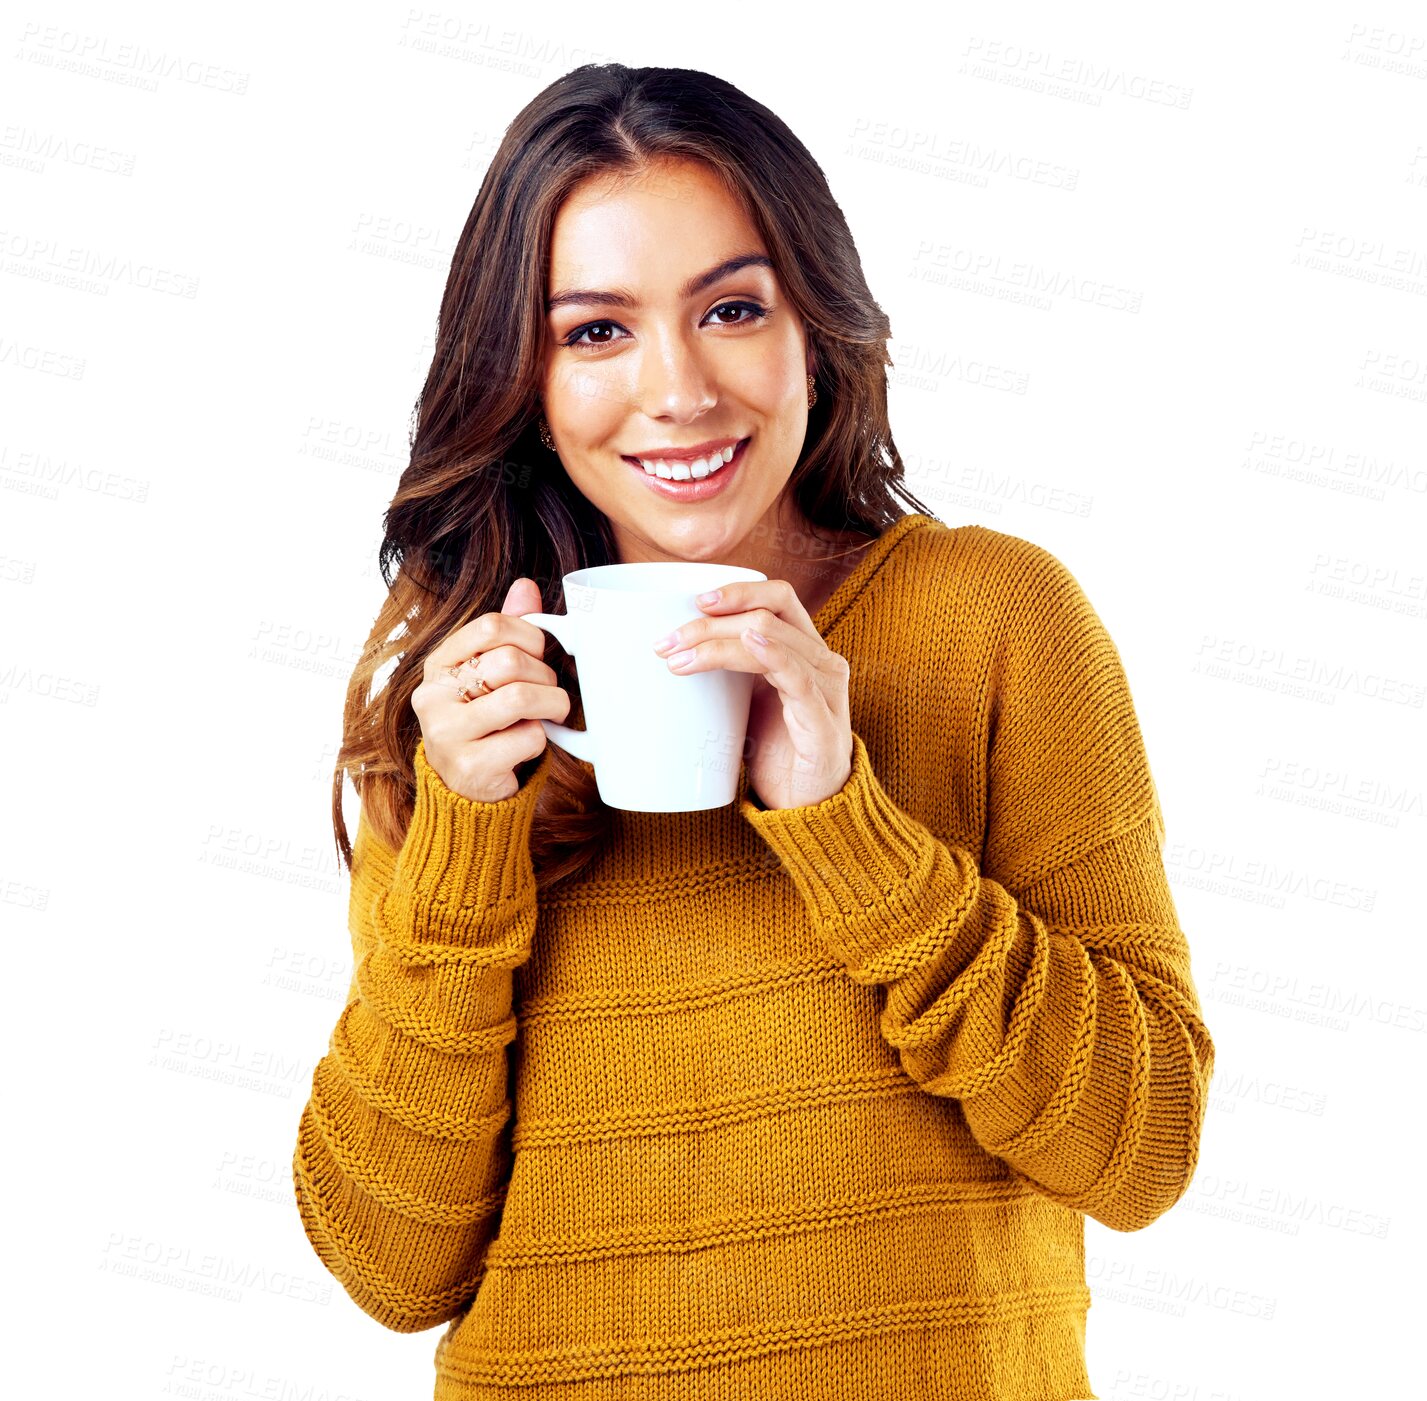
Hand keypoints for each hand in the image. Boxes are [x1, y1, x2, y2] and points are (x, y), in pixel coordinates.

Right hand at [410, 578, 570, 802]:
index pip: (490, 625)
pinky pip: (527, 738)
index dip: (529, 635)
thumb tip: (526, 587)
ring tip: (550, 712)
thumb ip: (507, 630)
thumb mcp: (489, 672)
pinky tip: (528, 744)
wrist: (465, 788)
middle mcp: (433, 696)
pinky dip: (541, 739)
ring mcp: (446, 733)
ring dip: (551, 704)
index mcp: (439, 665)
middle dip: (544, 675)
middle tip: (548, 690)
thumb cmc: (485, 721)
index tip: (538, 653)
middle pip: (508, 661)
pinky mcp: (469, 767)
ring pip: (519, 697)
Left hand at [652, 579, 852, 809]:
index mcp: (805, 649)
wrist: (807, 805)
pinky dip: (771, 655)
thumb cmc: (778, 749)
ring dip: (718, 643)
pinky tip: (749, 645)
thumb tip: (671, 649)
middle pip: (767, 614)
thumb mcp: (750, 699)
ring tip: (680, 659)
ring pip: (772, 639)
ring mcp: (826, 688)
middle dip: (711, 622)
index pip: (777, 597)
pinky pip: (799, 678)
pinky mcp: (822, 721)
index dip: (739, 591)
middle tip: (668, 641)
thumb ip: (729, 669)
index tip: (694, 601)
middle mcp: (822, 660)